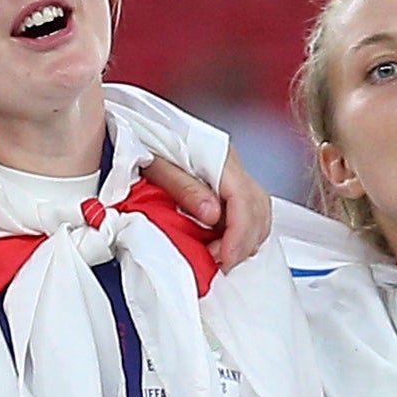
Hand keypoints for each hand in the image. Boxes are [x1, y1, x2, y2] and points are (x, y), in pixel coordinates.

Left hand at [142, 141, 273, 270]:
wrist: (137, 131)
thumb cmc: (144, 143)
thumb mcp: (156, 165)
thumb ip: (185, 188)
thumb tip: (212, 215)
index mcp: (217, 156)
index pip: (243, 198)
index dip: (238, 233)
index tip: (225, 258)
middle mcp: (230, 163)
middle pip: (256, 207)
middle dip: (243, 243)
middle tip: (221, 264)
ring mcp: (231, 172)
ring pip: (259, 210)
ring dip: (247, 239)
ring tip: (224, 258)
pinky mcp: (226, 182)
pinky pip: (250, 209)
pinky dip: (245, 231)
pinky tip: (229, 244)